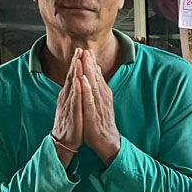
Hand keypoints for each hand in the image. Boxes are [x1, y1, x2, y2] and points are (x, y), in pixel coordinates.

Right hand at [51, 50, 83, 155]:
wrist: (64, 142)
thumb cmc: (71, 123)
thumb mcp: (73, 105)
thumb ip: (74, 93)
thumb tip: (78, 80)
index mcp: (68, 95)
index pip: (72, 76)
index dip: (76, 63)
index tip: (81, 50)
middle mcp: (66, 98)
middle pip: (71, 77)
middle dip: (75, 63)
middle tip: (79, 49)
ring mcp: (68, 105)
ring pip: (72, 86)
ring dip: (75, 72)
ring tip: (78, 60)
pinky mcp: (72, 114)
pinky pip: (75, 100)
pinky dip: (77, 90)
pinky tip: (79, 81)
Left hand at [79, 49, 120, 164]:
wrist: (107, 141)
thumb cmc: (101, 123)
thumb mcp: (100, 103)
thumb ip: (98, 89)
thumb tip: (95, 75)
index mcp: (103, 95)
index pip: (97, 76)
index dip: (92, 63)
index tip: (86, 50)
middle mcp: (102, 97)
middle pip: (96, 77)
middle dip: (90, 63)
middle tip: (85, 49)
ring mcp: (99, 105)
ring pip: (93, 85)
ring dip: (89, 71)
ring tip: (84, 60)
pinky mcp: (94, 114)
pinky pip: (90, 100)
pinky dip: (86, 89)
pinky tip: (83, 80)